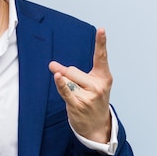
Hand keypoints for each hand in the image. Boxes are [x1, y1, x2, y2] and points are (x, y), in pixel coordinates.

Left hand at [48, 28, 112, 142]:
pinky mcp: (78, 105)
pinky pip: (66, 90)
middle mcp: (98, 86)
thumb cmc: (92, 101)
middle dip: (68, 76)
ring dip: (65, 84)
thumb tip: (52, 64)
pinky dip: (60, 83)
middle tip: (77, 89)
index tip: (101, 29)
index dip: (101, 42)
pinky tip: (57, 76)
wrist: (97, 126)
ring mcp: (89, 96)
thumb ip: (71, 73)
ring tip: (75, 96)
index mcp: (104, 77)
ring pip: (68, 79)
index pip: (101, 57)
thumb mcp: (88, 84)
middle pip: (73, 70)